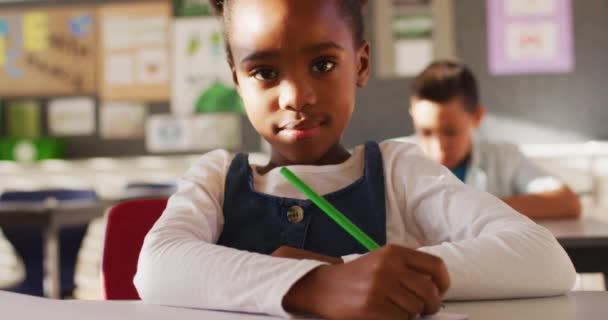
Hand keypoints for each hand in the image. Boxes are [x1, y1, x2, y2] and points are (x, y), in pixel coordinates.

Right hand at [283, 244, 449, 319]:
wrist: (323, 286)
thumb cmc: (357, 277)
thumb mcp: (382, 261)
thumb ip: (407, 269)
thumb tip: (437, 291)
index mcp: (394, 252)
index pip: (435, 266)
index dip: (443, 283)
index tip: (439, 293)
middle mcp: (388, 266)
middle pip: (429, 292)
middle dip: (430, 306)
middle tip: (422, 310)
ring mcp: (379, 286)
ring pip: (415, 309)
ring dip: (410, 315)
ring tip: (395, 310)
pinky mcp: (370, 307)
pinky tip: (384, 315)